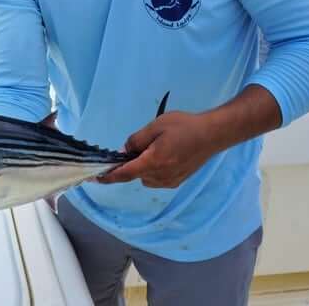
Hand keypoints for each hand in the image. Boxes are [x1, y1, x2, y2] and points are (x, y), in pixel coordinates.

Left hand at [99, 112, 215, 187]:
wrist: (212, 134)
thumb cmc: (184, 126)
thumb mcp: (156, 126)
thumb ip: (137, 140)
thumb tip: (123, 152)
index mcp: (153, 162)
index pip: (125, 174)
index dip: (109, 176)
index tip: (96, 178)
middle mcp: (160, 176)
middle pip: (136, 174)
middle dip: (132, 163)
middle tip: (142, 144)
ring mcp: (170, 181)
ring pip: (146, 177)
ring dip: (144, 166)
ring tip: (158, 146)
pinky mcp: (178, 181)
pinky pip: (157, 179)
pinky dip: (154, 169)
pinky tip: (166, 154)